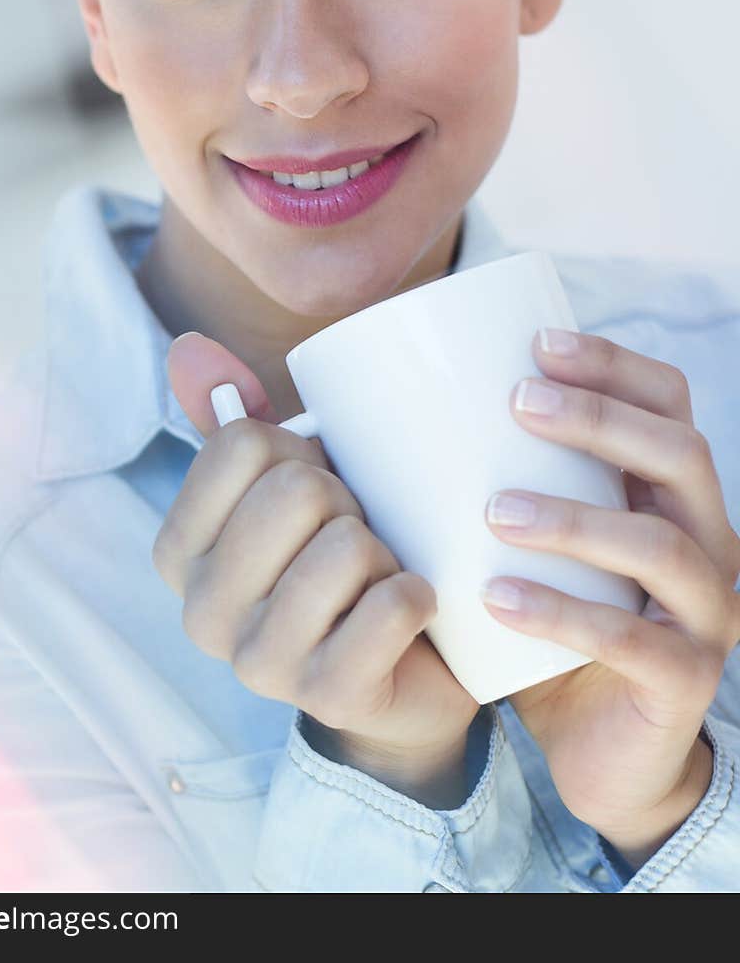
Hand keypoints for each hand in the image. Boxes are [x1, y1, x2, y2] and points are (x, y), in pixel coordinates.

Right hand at [155, 332, 479, 802]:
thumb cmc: (336, 565)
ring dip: (383, 552)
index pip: (241, 444)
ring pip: (346, 547)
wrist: (402, 676)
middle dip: (348, 500)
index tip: (316, 489)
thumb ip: (232, 420)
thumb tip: (188, 348)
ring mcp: (259, 664)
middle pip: (295, 491)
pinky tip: (409, 611)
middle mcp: (201, 612)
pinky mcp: (327, 697)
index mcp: (178, 552)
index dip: (301, 450)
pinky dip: (417, 595)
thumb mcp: (282, 489)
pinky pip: (391, 607)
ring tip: (376, 577)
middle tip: (356, 536)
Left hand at [481, 328, 739, 862]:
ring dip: (575, 517)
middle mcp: (708, 541)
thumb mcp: (539, 545)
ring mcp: (706, 613)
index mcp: (672, 494)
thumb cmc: (553, 625)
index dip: (614, 364)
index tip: (537, 341)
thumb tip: (385, 412)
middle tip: (517, 403)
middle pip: (681, 454)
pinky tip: (499, 599)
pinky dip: (563, 614)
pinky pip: (633, 641)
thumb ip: (500, 484)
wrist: (600, 751)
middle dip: (600, 419)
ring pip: (661, 547)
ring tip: (494, 509)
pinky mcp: (684, 680)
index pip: (670, 403)